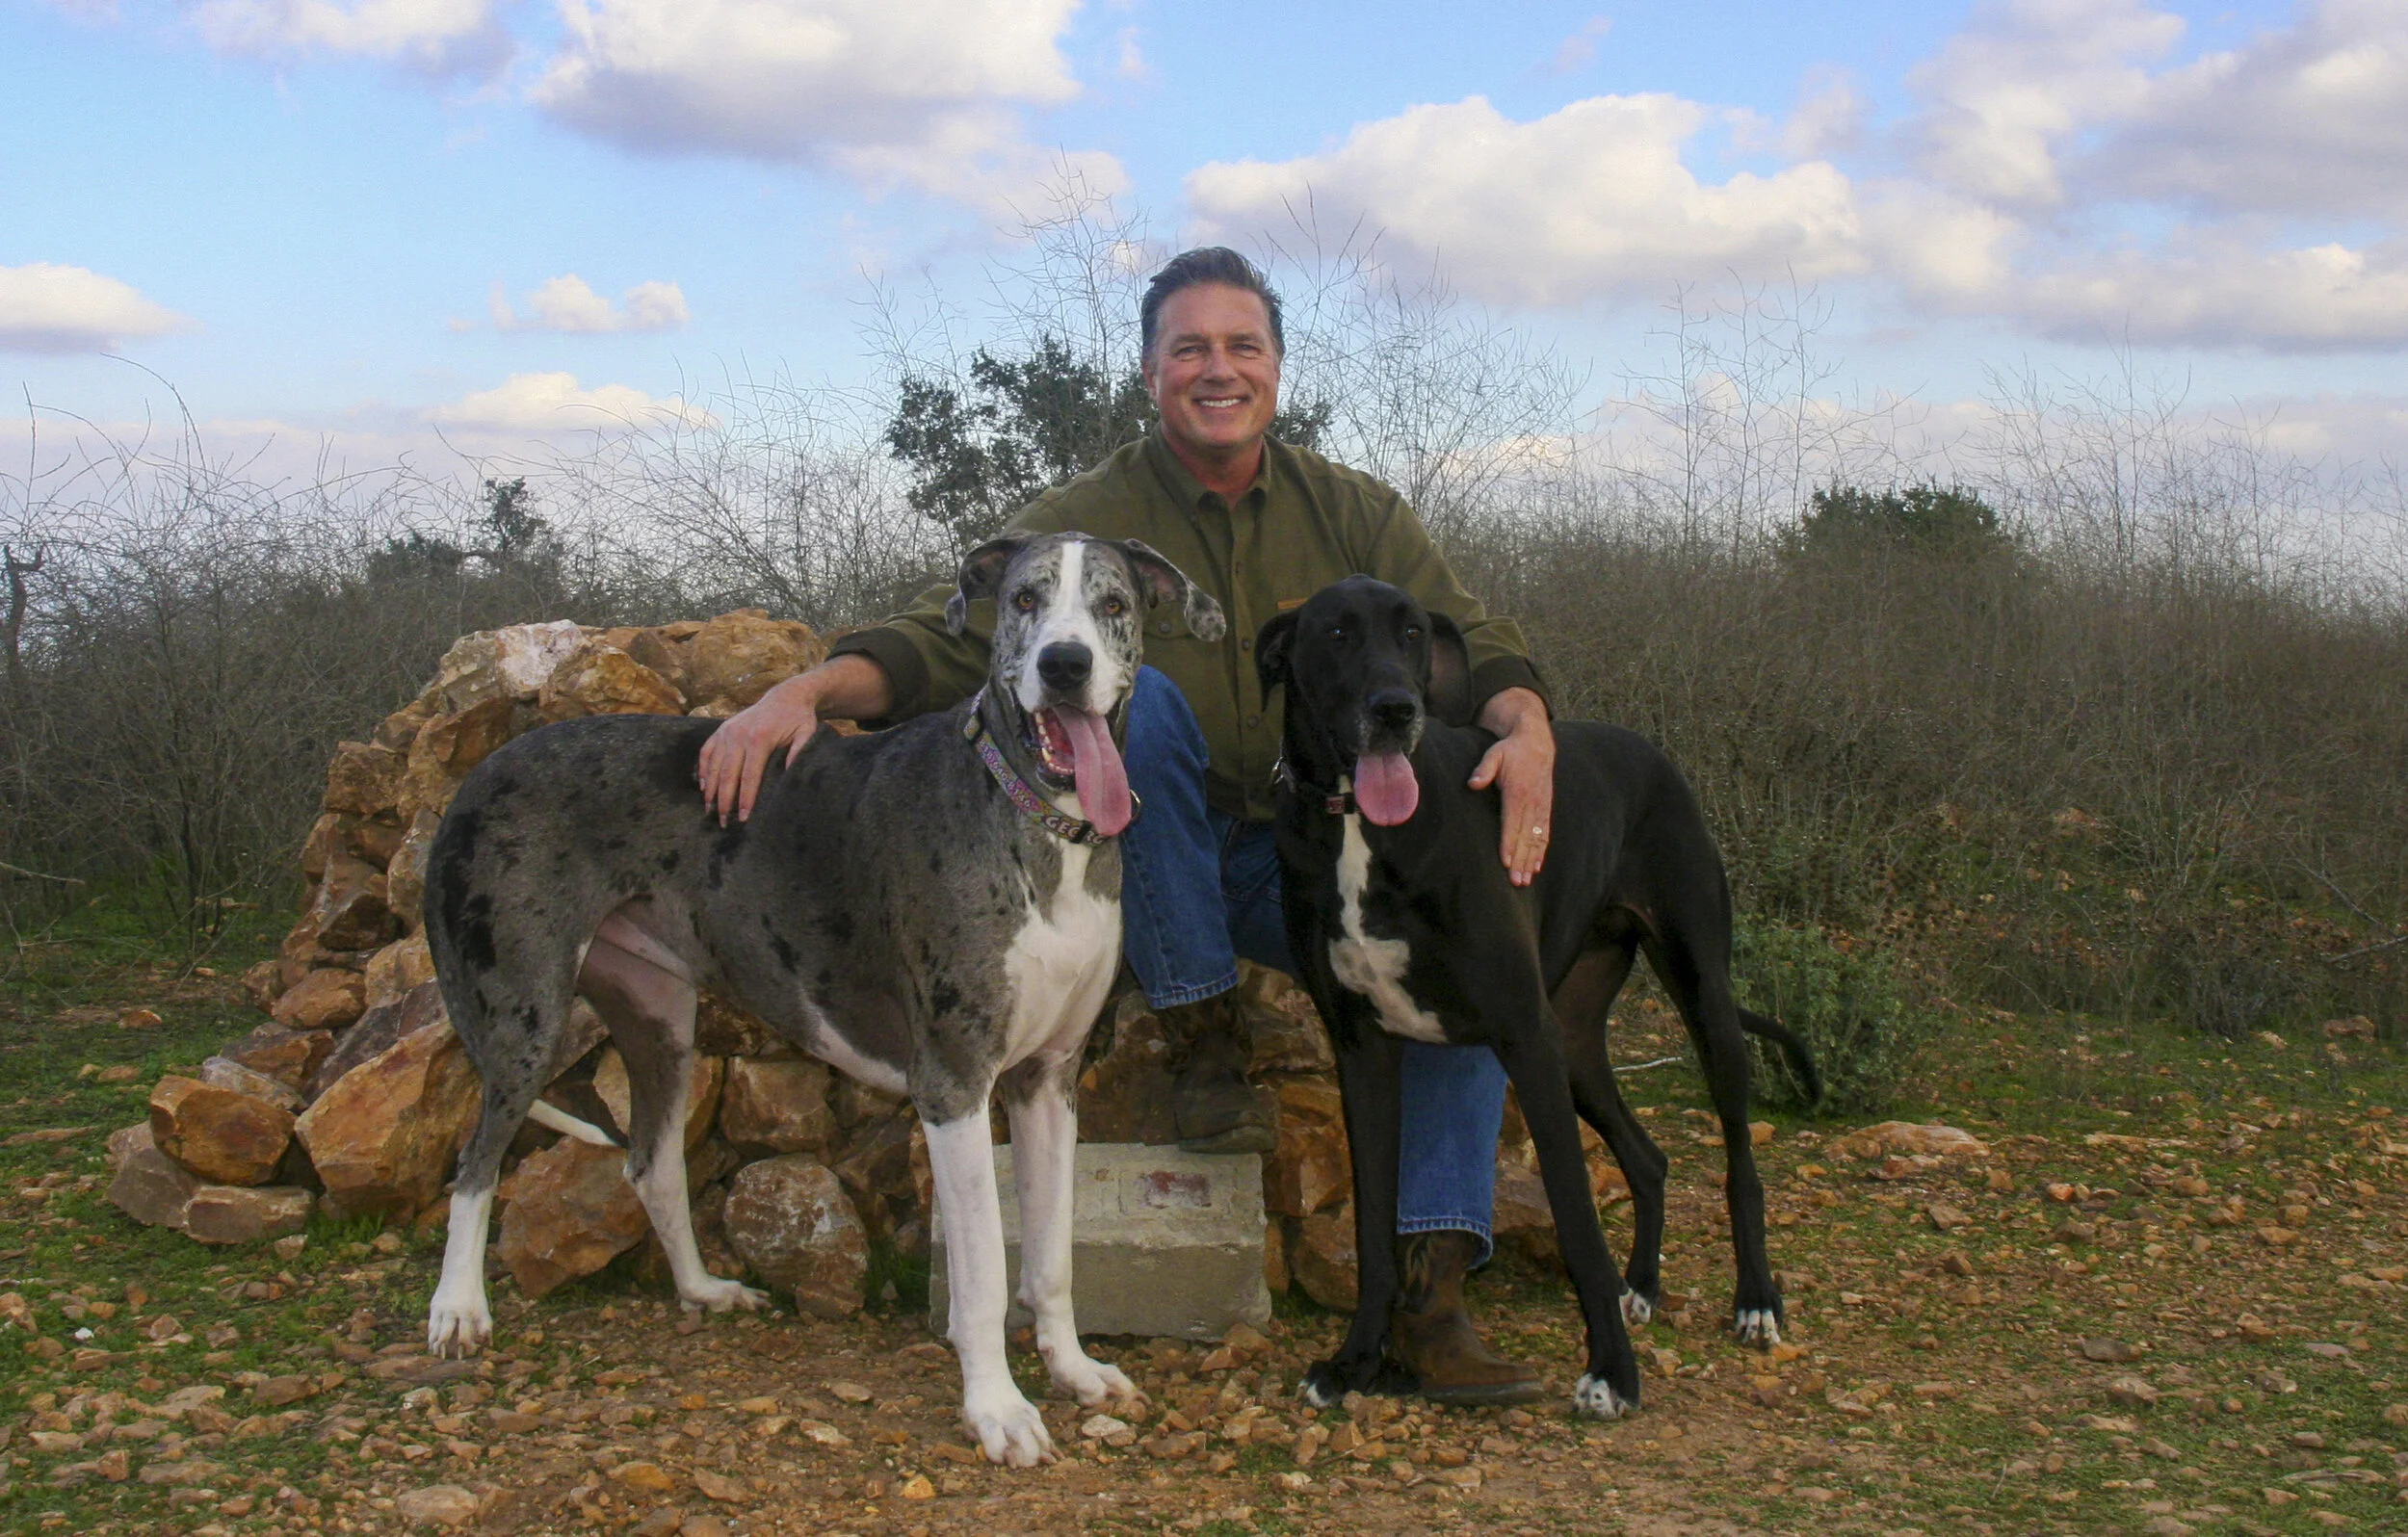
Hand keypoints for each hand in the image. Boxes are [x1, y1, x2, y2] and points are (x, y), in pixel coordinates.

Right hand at [695, 676, 823, 824]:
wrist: (786, 696)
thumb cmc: (798, 718)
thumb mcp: (806, 733)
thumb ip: (799, 753)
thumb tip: (790, 775)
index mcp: (759, 739)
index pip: (749, 777)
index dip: (745, 799)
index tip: (743, 818)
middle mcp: (738, 735)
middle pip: (727, 775)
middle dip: (724, 801)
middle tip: (724, 822)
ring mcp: (727, 731)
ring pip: (713, 765)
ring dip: (710, 790)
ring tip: (709, 810)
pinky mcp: (721, 729)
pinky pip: (706, 751)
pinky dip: (702, 769)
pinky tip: (702, 786)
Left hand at [1468, 687, 1554, 886]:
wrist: (1536, 742)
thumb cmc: (1511, 751)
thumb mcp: (1495, 754)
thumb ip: (1483, 769)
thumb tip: (1472, 783)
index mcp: (1518, 792)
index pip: (1512, 823)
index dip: (1509, 844)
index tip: (1506, 862)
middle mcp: (1532, 803)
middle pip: (1525, 837)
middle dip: (1521, 860)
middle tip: (1516, 881)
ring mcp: (1541, 807)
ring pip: (1536, 840)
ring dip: (1531, 861)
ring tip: (1525, 880)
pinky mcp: (1545, 809)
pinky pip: (1544, 834)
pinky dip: (1541, 852)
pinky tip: (1537, 867)